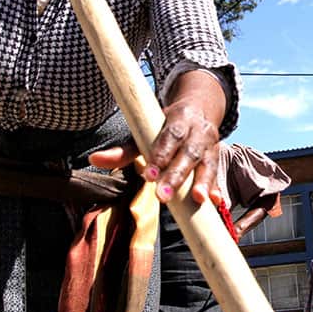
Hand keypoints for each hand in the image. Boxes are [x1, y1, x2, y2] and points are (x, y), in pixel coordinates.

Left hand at [89, 100, 221, 206]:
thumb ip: (124, 149)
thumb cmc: (166, 125)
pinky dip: (217, 188)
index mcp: (180, 119)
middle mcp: (198, 131)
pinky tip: (218, 202)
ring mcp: (210, 145)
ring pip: (208, 163)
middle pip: (189, 153)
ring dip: (204, 182)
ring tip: (198, 200)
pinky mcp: (216, 158)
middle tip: (163, 196)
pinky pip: (218, 174)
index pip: (170, 137)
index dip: (161, 155)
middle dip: (177, 175)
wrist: (199, 109)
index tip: (149, 175)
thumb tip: (94, 159)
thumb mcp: (146, 131)